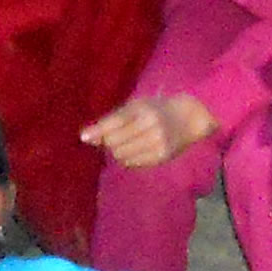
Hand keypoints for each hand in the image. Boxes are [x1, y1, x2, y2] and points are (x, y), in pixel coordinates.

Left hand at [82, 93, 218, 170]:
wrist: (188, 119)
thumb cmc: (156, 109)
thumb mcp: (136, 106)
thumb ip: (112, 120)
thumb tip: (85, 138)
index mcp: (143, 110)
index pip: (115, 122)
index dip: (98, 131)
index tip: (83, 137)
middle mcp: (151, 127)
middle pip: (115, 142)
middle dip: (109, 142)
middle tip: (116, 136)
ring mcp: (157, 144)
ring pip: (122, 156)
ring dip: (118, 152)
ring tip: (127, 143)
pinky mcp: (161, 157)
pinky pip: (133, 164)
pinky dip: (128, 159)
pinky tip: (136, 150)